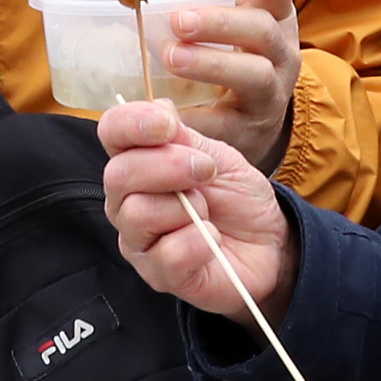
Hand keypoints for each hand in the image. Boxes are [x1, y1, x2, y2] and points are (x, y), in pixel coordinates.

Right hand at [98, 97, 295, 323]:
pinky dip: (199, 241)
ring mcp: (138, 240)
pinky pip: (166, 254)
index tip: (167, 126)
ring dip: (186, 207)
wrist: (270, 244)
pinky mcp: (158, 275)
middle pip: (118, 175)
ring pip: (138, 214)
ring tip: (209, 211)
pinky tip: (213, 238)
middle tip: (207, 170)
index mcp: (138, 162)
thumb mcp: (219, 157)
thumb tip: (157, 106)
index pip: (111, 133)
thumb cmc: (237, 198)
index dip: (131, 123)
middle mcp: (126, 201)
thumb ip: (185, 138)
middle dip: (168, 166)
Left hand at [156, 0, 301, 167]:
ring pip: (254, 75)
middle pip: (263, 30)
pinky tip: (166, 109)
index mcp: (275, 16)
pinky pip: (227, 124)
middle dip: (220, 23)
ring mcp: (272, 92)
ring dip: (212, 64)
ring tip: (173, 57)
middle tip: (179, 21)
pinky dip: (196, 118)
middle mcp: (282, 51)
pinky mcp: (252, 129)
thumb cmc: (234, 55)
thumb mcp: (233, 24)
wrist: (258, 119)